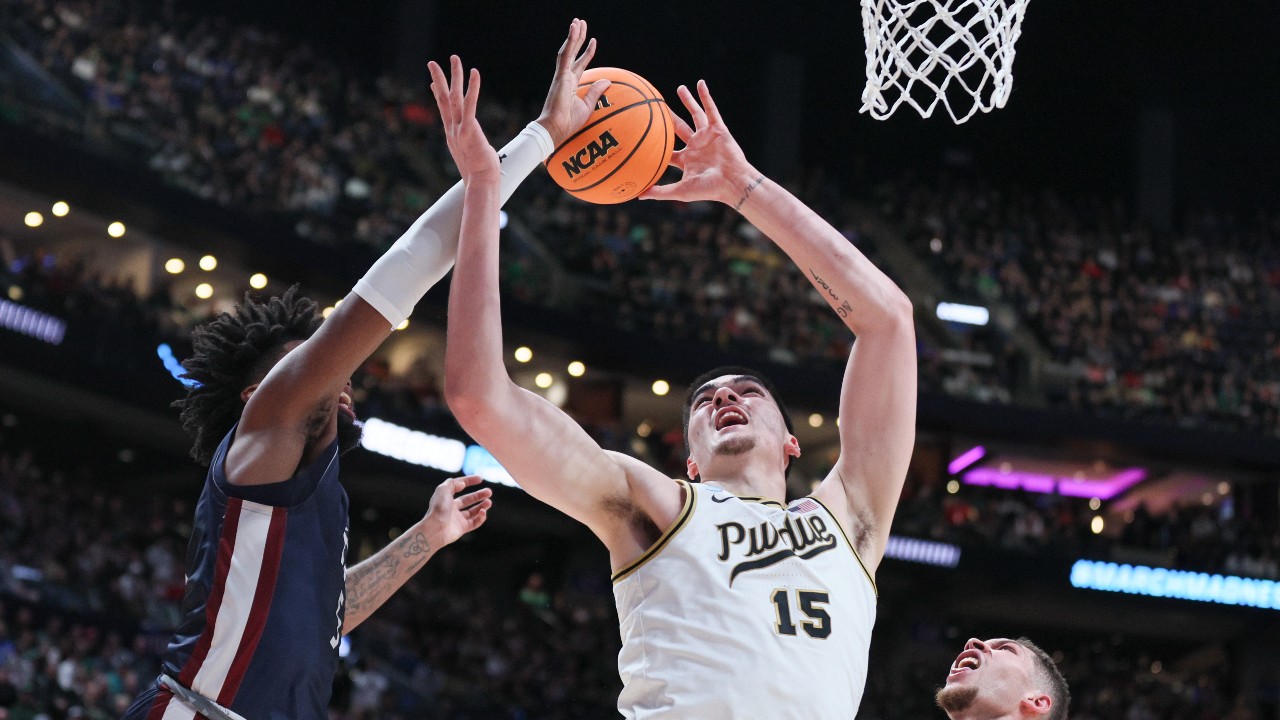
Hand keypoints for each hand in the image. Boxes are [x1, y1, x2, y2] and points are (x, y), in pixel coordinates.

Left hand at [422, 475, 492, 547]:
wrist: (435, 529)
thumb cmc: (438, 508)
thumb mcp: (443, 490)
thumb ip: (453, 483)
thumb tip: (462, 484)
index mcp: (446, 498)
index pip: (459, 487)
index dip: (469, 481)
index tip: (480, 479)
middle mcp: (452, 509)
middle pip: (468, 500)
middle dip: (479, 495)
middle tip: (489, 492)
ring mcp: (457, 519)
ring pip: (473, 512)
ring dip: (482, 506)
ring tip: (489, 502)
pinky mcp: (462, 529)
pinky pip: (474, 523)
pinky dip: (481, 517)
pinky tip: (483, 512)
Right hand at [429, 56, 498, 183]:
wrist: (480, 183)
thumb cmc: (479, 174)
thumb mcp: (469, 156)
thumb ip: (467, 147)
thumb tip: (470, 145)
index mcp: (452, 135)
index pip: (443, 110)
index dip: (437, 94)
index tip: (432, 82)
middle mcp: (452, 129)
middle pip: (442, 99)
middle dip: (438, 79)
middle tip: (432, 62)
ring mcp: (459, 129)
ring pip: (454, 97)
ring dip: (454, 76)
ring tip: (454, 58)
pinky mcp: (469, 130)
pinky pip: (471, 104)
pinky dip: (472, 88)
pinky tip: (474, 72)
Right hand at [535, 18, 610, 145]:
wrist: (556, 129)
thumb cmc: (569, 122)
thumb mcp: (587, 105)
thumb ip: (596, 92)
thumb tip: (607, 81)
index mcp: (570, 84)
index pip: (580, 63)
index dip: (587, 52)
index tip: (593, 41)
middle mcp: (565, 77)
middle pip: (573, 52)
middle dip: (578, 38)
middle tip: (581, 23)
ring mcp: (561, 75)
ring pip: (568, 50)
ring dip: (573, 35)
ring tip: (577, 22)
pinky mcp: (560, 76)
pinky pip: (566, 55)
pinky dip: (570, 41)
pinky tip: (574, 30)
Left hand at [640, 80, 761, 207]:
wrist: (732, 183)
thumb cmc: (708, 189)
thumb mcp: (681, 191)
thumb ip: (660, 192)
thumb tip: (638, 195)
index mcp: (687, 159)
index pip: (669, 150)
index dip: (658, 143)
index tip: (645, 134)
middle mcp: (697, 146)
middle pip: (679, 128)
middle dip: (670, 117)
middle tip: (658, 105)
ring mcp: (708, 137)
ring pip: (695, 115)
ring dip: (688, 101)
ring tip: (680, 88)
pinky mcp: (719, 130)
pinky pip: (711, 109)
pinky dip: (706, 96)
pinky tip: (700, 84)